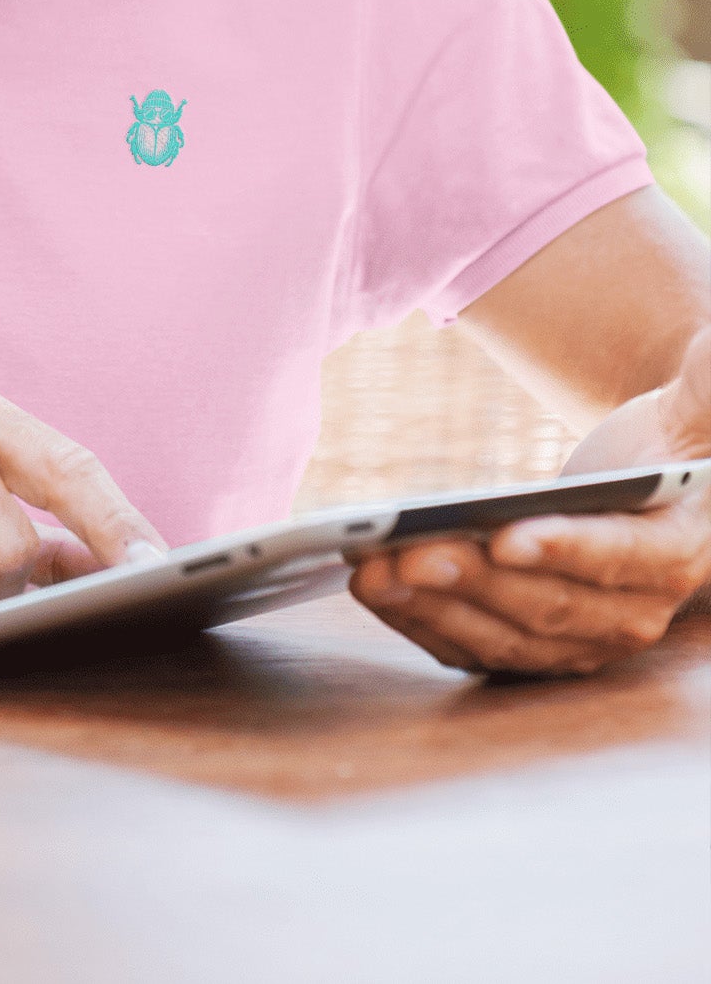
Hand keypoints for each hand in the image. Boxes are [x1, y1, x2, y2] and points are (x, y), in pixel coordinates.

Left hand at [352, 326, 710, 675]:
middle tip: (405, 552)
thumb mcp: (702, 403)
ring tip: (371, 571)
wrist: (658, 486)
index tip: (503, 536)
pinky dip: (424, 625)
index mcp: (676, 551)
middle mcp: (633, 612)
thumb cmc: (674, 438)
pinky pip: (478, 647)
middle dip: (473, 580)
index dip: (563, 549)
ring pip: (506, 635)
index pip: (619, 558)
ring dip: (435, 608)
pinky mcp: (538, 646)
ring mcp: (584, 639)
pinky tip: (376, 592)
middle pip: (548, 604)